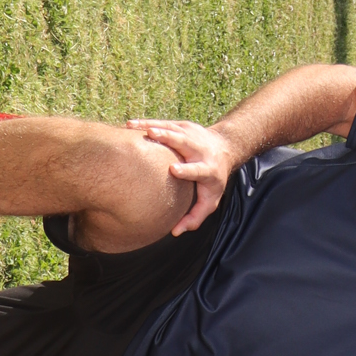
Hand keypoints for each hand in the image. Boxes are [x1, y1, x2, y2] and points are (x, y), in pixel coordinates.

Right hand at [126, 117, 240, 232]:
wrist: (225, 149)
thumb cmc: (213, 182)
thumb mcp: (210, 202)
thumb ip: (195, 218)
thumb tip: (175, 232)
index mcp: (208, 170)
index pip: (197, 170)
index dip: (186, 170)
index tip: (173, 169)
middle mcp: (200, 149)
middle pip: (183, 142)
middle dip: (168, 137)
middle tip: (151, 134)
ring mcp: (191, 134)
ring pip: (171, 128)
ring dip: (152, 126)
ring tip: (132, 127)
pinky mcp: (183, 126)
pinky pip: (164, 123)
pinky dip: (147, 123)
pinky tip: (130, 125)